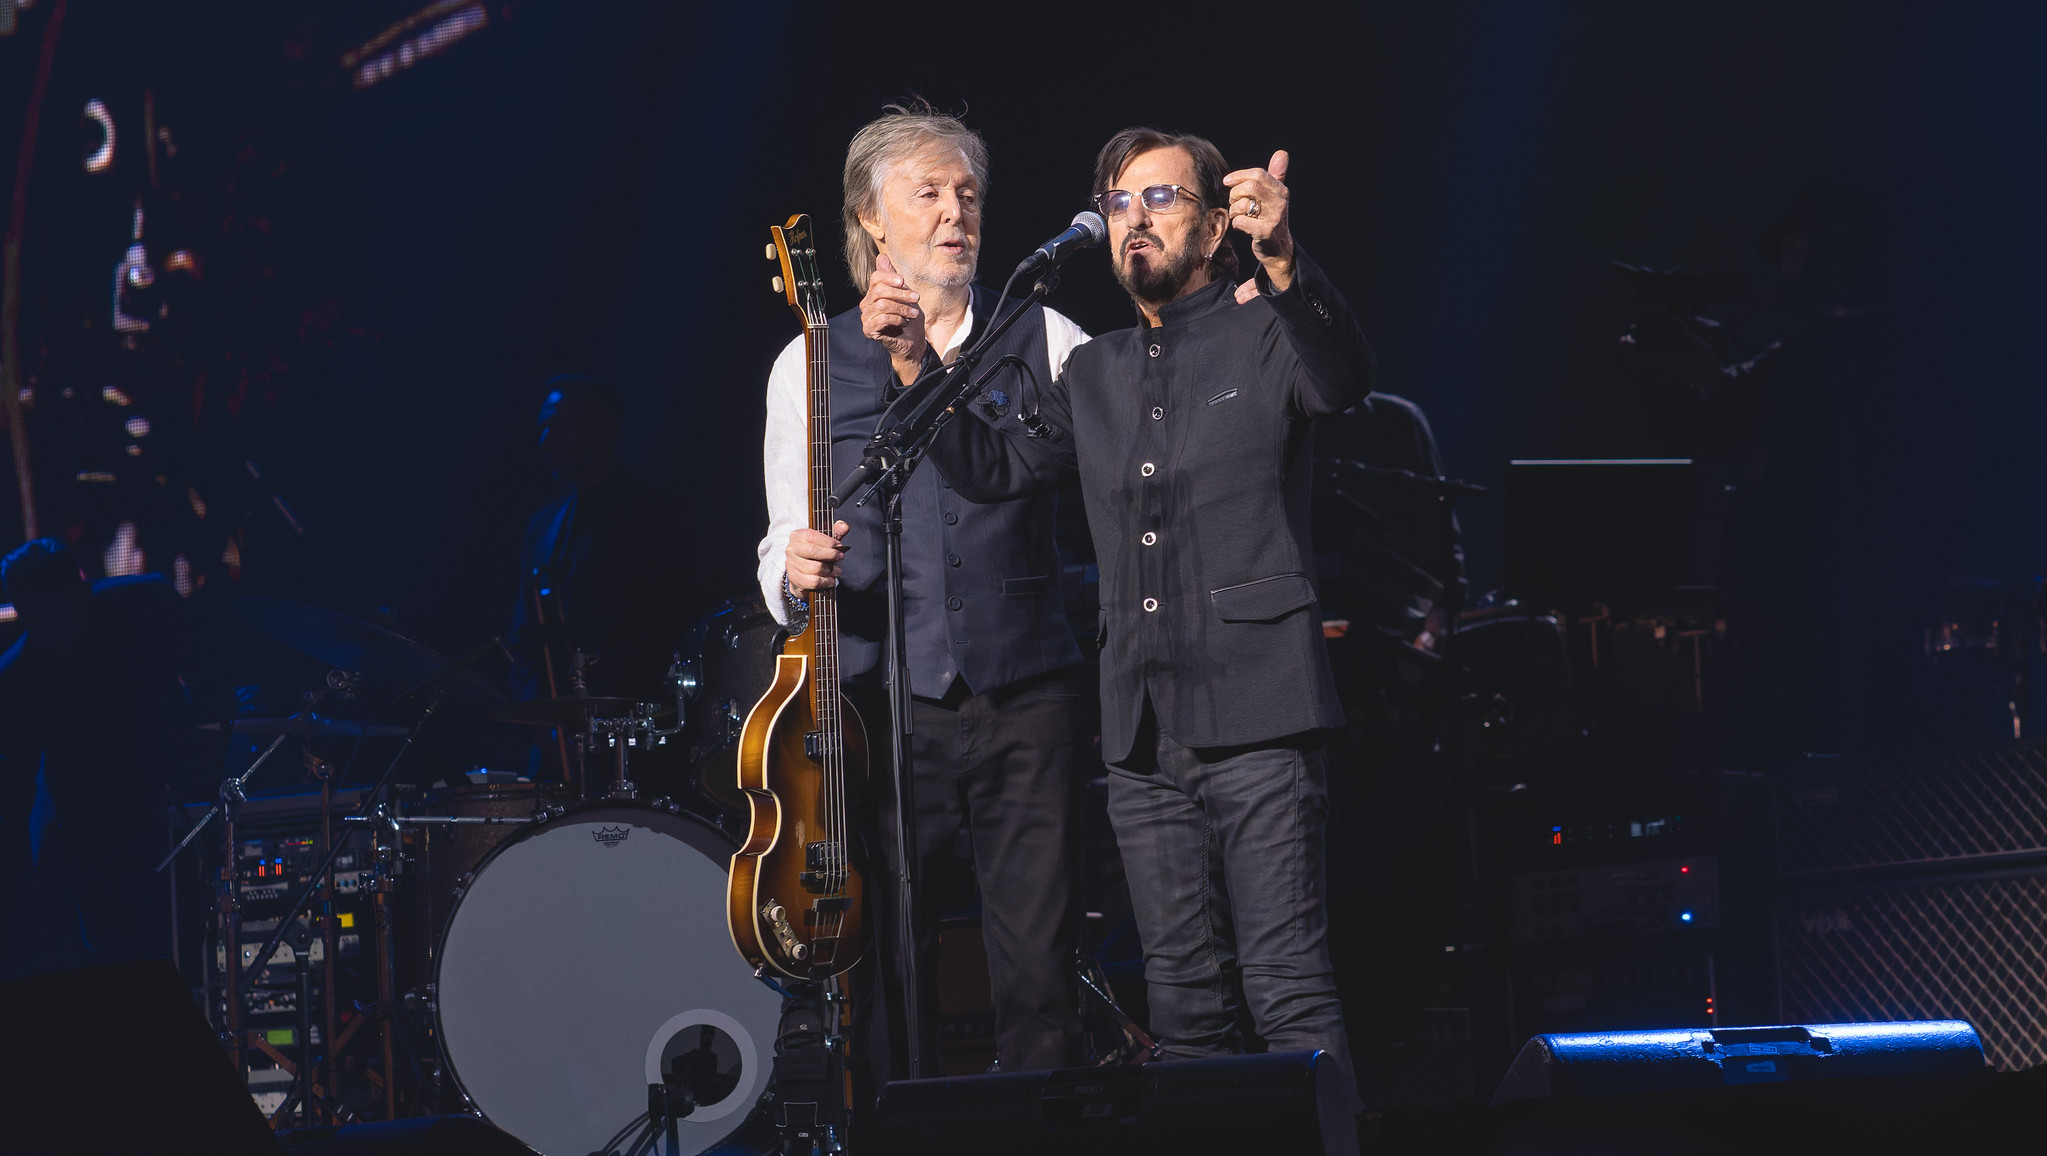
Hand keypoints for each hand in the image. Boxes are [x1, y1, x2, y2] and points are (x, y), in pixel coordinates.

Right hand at [785, 521, 849, 592]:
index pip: (811, 536)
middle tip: (841, 557)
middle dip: (830, 554)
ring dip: (830, 570)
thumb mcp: (826, 540)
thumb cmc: (816, 553)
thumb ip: (836, 532)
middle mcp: (791, 549)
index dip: (828, 541)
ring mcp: (791, 565)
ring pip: (814, 568)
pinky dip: (826, 582)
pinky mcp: (795, 579)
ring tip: (837, 570)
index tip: (839, 546)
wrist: (802, 572)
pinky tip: (831, 580)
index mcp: (797, 536)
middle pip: (811, 551)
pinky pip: (813, 581)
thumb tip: (844, 526)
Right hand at [861, 254, 925, 382]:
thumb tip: (881, 256)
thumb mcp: (905, 295)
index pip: (876, 278)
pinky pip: (881, 320)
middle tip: (916, 298)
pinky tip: (904, 323)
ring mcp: (866, 317)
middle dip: (900, 294)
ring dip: (902, 308)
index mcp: (874, 293)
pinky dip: (896, 320)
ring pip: (882, 305)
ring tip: (913, 313)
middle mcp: (866, 304)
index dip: (889, 277)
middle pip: (879, 291)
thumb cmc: (909, 318)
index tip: (903, 281)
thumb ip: (894, 278)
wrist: (913, 342)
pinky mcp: (869, 330)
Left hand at [1224, 150, 1294, 293]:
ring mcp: (1273, 217)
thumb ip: (1276, 174)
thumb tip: (1281, 153)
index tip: (1227, 181)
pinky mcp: (1265, 232)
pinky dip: (1236, 223)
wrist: (1278, 248)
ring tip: (1238, 215)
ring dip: (1234, 210)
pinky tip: (1241, 226)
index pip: (1258, 174)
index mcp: (1280, 190)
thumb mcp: (1276, 195)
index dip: (1239, 176)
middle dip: (1235, 194)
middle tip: (1233, 202)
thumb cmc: (1271, 218)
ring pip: (1243, 204)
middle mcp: (1280, 201)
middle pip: (1250, 187)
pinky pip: (1241, 221)